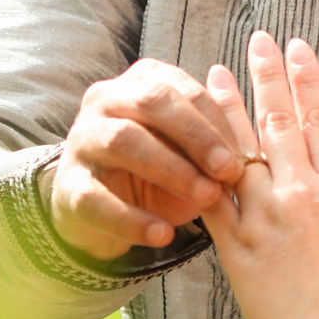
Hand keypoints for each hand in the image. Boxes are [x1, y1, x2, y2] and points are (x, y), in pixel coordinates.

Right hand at [48, 57, 249, 260]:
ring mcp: (81, 139)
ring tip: (204, 200)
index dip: (215, 120)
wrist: (99, 208)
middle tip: (228, 171)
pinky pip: (96, 198)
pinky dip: (132, 219)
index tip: (242, 156)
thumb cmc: (156, 171)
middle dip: (195, 136)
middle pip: (151, 101)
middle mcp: (106, 100)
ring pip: (123, 140)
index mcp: (140, 82)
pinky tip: (162, 235)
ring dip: (170, 170)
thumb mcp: (186, 153)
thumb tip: (252, 157)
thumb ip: (212, 146)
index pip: (181, 88)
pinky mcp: (67, 184)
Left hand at [199, 33, 318, 318]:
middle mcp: (303, 194)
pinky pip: (212, 196)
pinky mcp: (238, 248)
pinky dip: (199, 162)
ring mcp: (267, 219)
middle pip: (280, 121)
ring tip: (214, 72)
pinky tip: (188, 138)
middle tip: (258, 39)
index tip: (298, 47)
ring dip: (227, 107)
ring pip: (240, 149)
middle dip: (268, 75)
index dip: (308, 80)